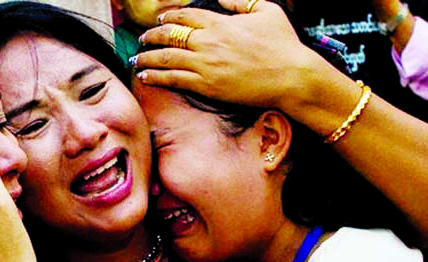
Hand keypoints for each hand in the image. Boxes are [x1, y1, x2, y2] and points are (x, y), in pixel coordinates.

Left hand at [133, 0, 318, 109]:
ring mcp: (205, 65)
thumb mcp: (266, 10)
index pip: (184, 16)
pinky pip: (173, 80)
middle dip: (152, 36)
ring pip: (166, 58)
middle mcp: (208, 42)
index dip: (169, 18)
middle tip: (143, 39)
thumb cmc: (283, 44)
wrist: (290, 76)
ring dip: (147, 58)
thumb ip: (240, 2)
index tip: (161, 20)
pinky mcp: (206, 86)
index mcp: (220, 22)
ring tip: (136, 59)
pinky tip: (145, 76)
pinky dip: (156, 77)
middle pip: (169, 35)